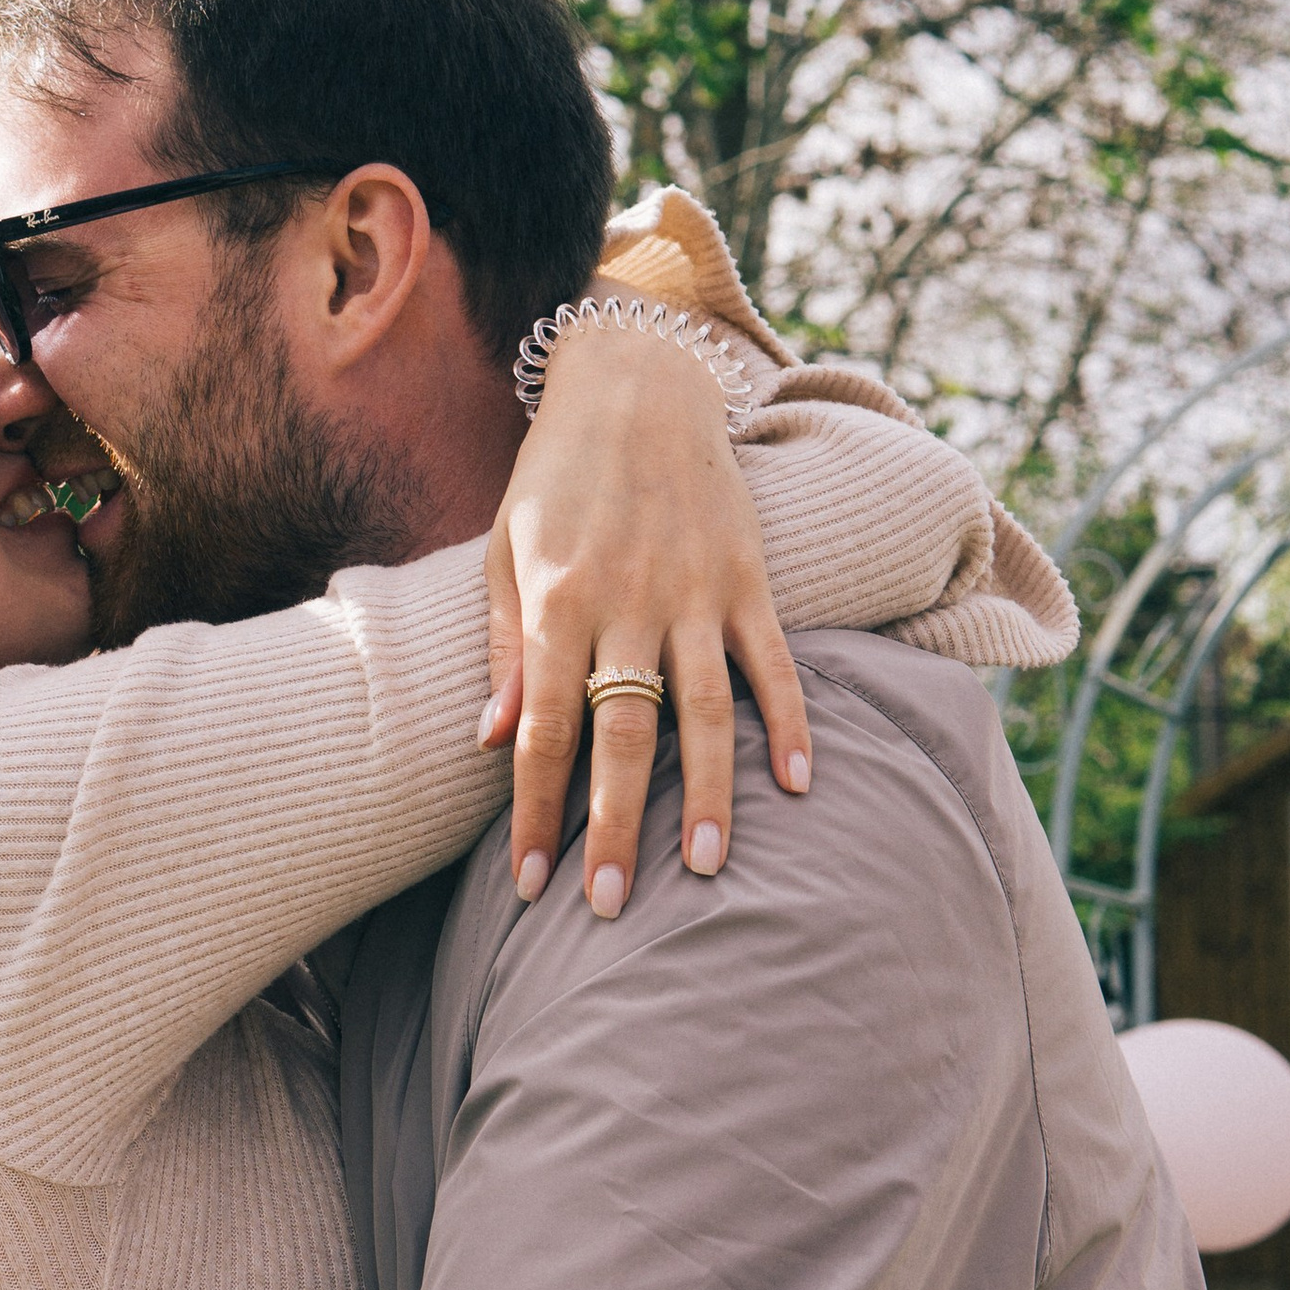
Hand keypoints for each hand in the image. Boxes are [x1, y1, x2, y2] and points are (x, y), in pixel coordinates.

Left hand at [482, 318, 811, 915]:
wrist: (635, 381)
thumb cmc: (552, 475)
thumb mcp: (504, 550)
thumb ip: (505, 646)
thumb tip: (490, 739)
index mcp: (557, 602)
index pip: (543, 731)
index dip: (537, 811)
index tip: (532, 883)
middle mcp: (628, 604)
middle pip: (622, 736)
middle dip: (614, 827)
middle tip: (610, 908)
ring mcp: (696, 592)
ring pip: (704, 712)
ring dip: (708, 795)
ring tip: (708, 870)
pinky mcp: (749, 577)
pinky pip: (774, 662)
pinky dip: (792, 723)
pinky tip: (799, 785)